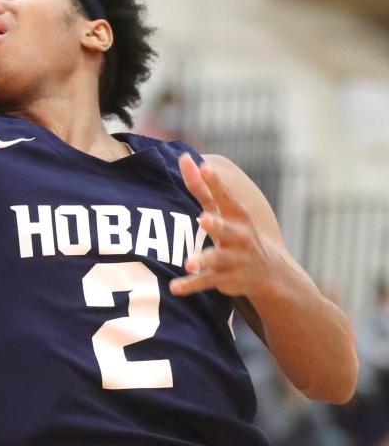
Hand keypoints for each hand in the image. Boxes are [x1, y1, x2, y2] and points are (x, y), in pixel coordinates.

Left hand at [171, 153, 277, 300]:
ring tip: (190, 263)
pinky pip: (206, 282)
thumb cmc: (238, 231)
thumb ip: (203, 187)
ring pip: (217, 259)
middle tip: (204, 219)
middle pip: (225, 229)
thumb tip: (184, 157)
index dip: (215, 182)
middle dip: (216, 224)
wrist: (271, 272)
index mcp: (237, 215)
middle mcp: (238, 236)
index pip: (225, 196)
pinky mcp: (226, 278)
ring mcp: (233, 258)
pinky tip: (174, 288)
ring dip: (204, 260)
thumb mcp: (226, 210)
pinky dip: (190, 285)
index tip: (204, 167)